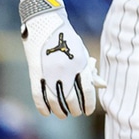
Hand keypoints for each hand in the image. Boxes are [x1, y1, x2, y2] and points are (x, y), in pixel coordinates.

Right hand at [20, 0, 102, 117]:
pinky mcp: (35, 73)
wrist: (46, 24)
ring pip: (54, 100)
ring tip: (64, 115)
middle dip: (75, 109)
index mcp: (80, 63)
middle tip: (76, 113)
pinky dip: (42, 107)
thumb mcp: (82, 52)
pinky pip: (38, 95)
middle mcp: (65, 70)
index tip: (89, 111)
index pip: (88, 90)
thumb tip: (102, 86)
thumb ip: (89, 70)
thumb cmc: (67, 40)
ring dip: (60, 110)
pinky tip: (47, 113)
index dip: (89, 103)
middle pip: (71, 98)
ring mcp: (49, 72)